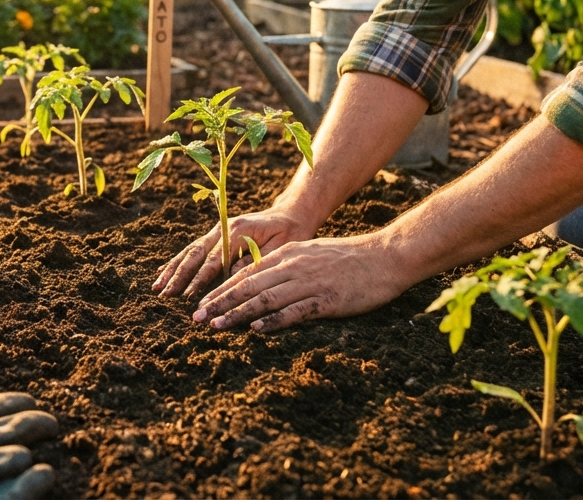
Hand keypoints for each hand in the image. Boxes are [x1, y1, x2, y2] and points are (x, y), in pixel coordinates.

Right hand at [152, 206, 317, 298]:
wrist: (291, 214)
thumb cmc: (290, 233)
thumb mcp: (280, 247)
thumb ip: (256, 260)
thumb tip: (232, 275)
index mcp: (237, 230)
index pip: (214, 259)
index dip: (200, 279)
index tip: (189, 296)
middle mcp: (223, 228)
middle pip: (195, 254)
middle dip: (178, 276)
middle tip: (164, 294)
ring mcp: (218, 231)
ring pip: (189, 251)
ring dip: (172, 270)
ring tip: (157, 287)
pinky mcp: (216, 236)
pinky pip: (193, 249)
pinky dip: (177, 262)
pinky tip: (163, 273)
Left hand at [190, 234, 409, 331]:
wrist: (385, 257)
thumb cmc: (349, 258)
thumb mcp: (311, 254)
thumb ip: (286, 265)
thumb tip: (260, 279)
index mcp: (288, 254)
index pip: (247, 273)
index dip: (221, 289)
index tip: (201, 303)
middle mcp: (293, 266)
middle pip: (248, 285)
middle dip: (219, 302)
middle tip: (197, 317)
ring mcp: (309, 283)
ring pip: (265, 298)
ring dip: (238, 313)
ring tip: (217, 325)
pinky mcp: (327, 300)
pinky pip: (295, 311)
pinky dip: (274, 320)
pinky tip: (257, 329)